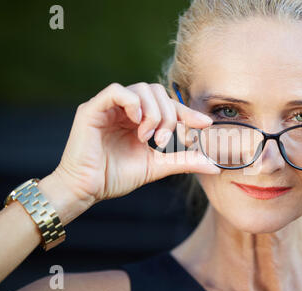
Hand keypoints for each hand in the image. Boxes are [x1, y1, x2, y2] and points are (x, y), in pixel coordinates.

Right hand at [52, 82, 219, 220]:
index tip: (205, 124)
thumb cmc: (116, 177)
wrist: (87, 190)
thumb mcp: (157, 166)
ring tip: (149, 137)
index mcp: (139, 120)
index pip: (167, 106)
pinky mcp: (92, 109)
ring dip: (153, 113)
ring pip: (141, 89)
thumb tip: (214, 165)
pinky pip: (116, 91)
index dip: (187, 112)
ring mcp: (109, 107)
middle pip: (157, 92)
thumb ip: (183, 161)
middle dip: (169, 115)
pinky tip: (137, 124)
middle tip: (164, 141)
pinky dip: (133, 104)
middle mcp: (126, 110)